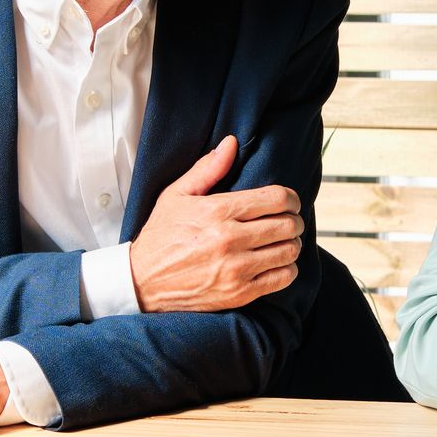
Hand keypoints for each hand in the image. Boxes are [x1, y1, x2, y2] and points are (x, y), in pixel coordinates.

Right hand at [128, 136, 303, 313]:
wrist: (142, 281)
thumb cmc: (161, 235)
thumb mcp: (176, 195)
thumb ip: (207, 169)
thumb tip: (231, 143)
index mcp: (218, 211)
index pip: (276, 199)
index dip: (291, 198)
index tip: (291, 202)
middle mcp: (230, 239)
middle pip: (287, 225)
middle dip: (294, 220)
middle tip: (290, 221)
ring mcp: (236, 269)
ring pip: (288, 251)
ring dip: (292, 244)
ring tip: (284, 241)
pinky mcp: (238, 293)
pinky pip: (281, 278)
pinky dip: (287, 269)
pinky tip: (278, 263)